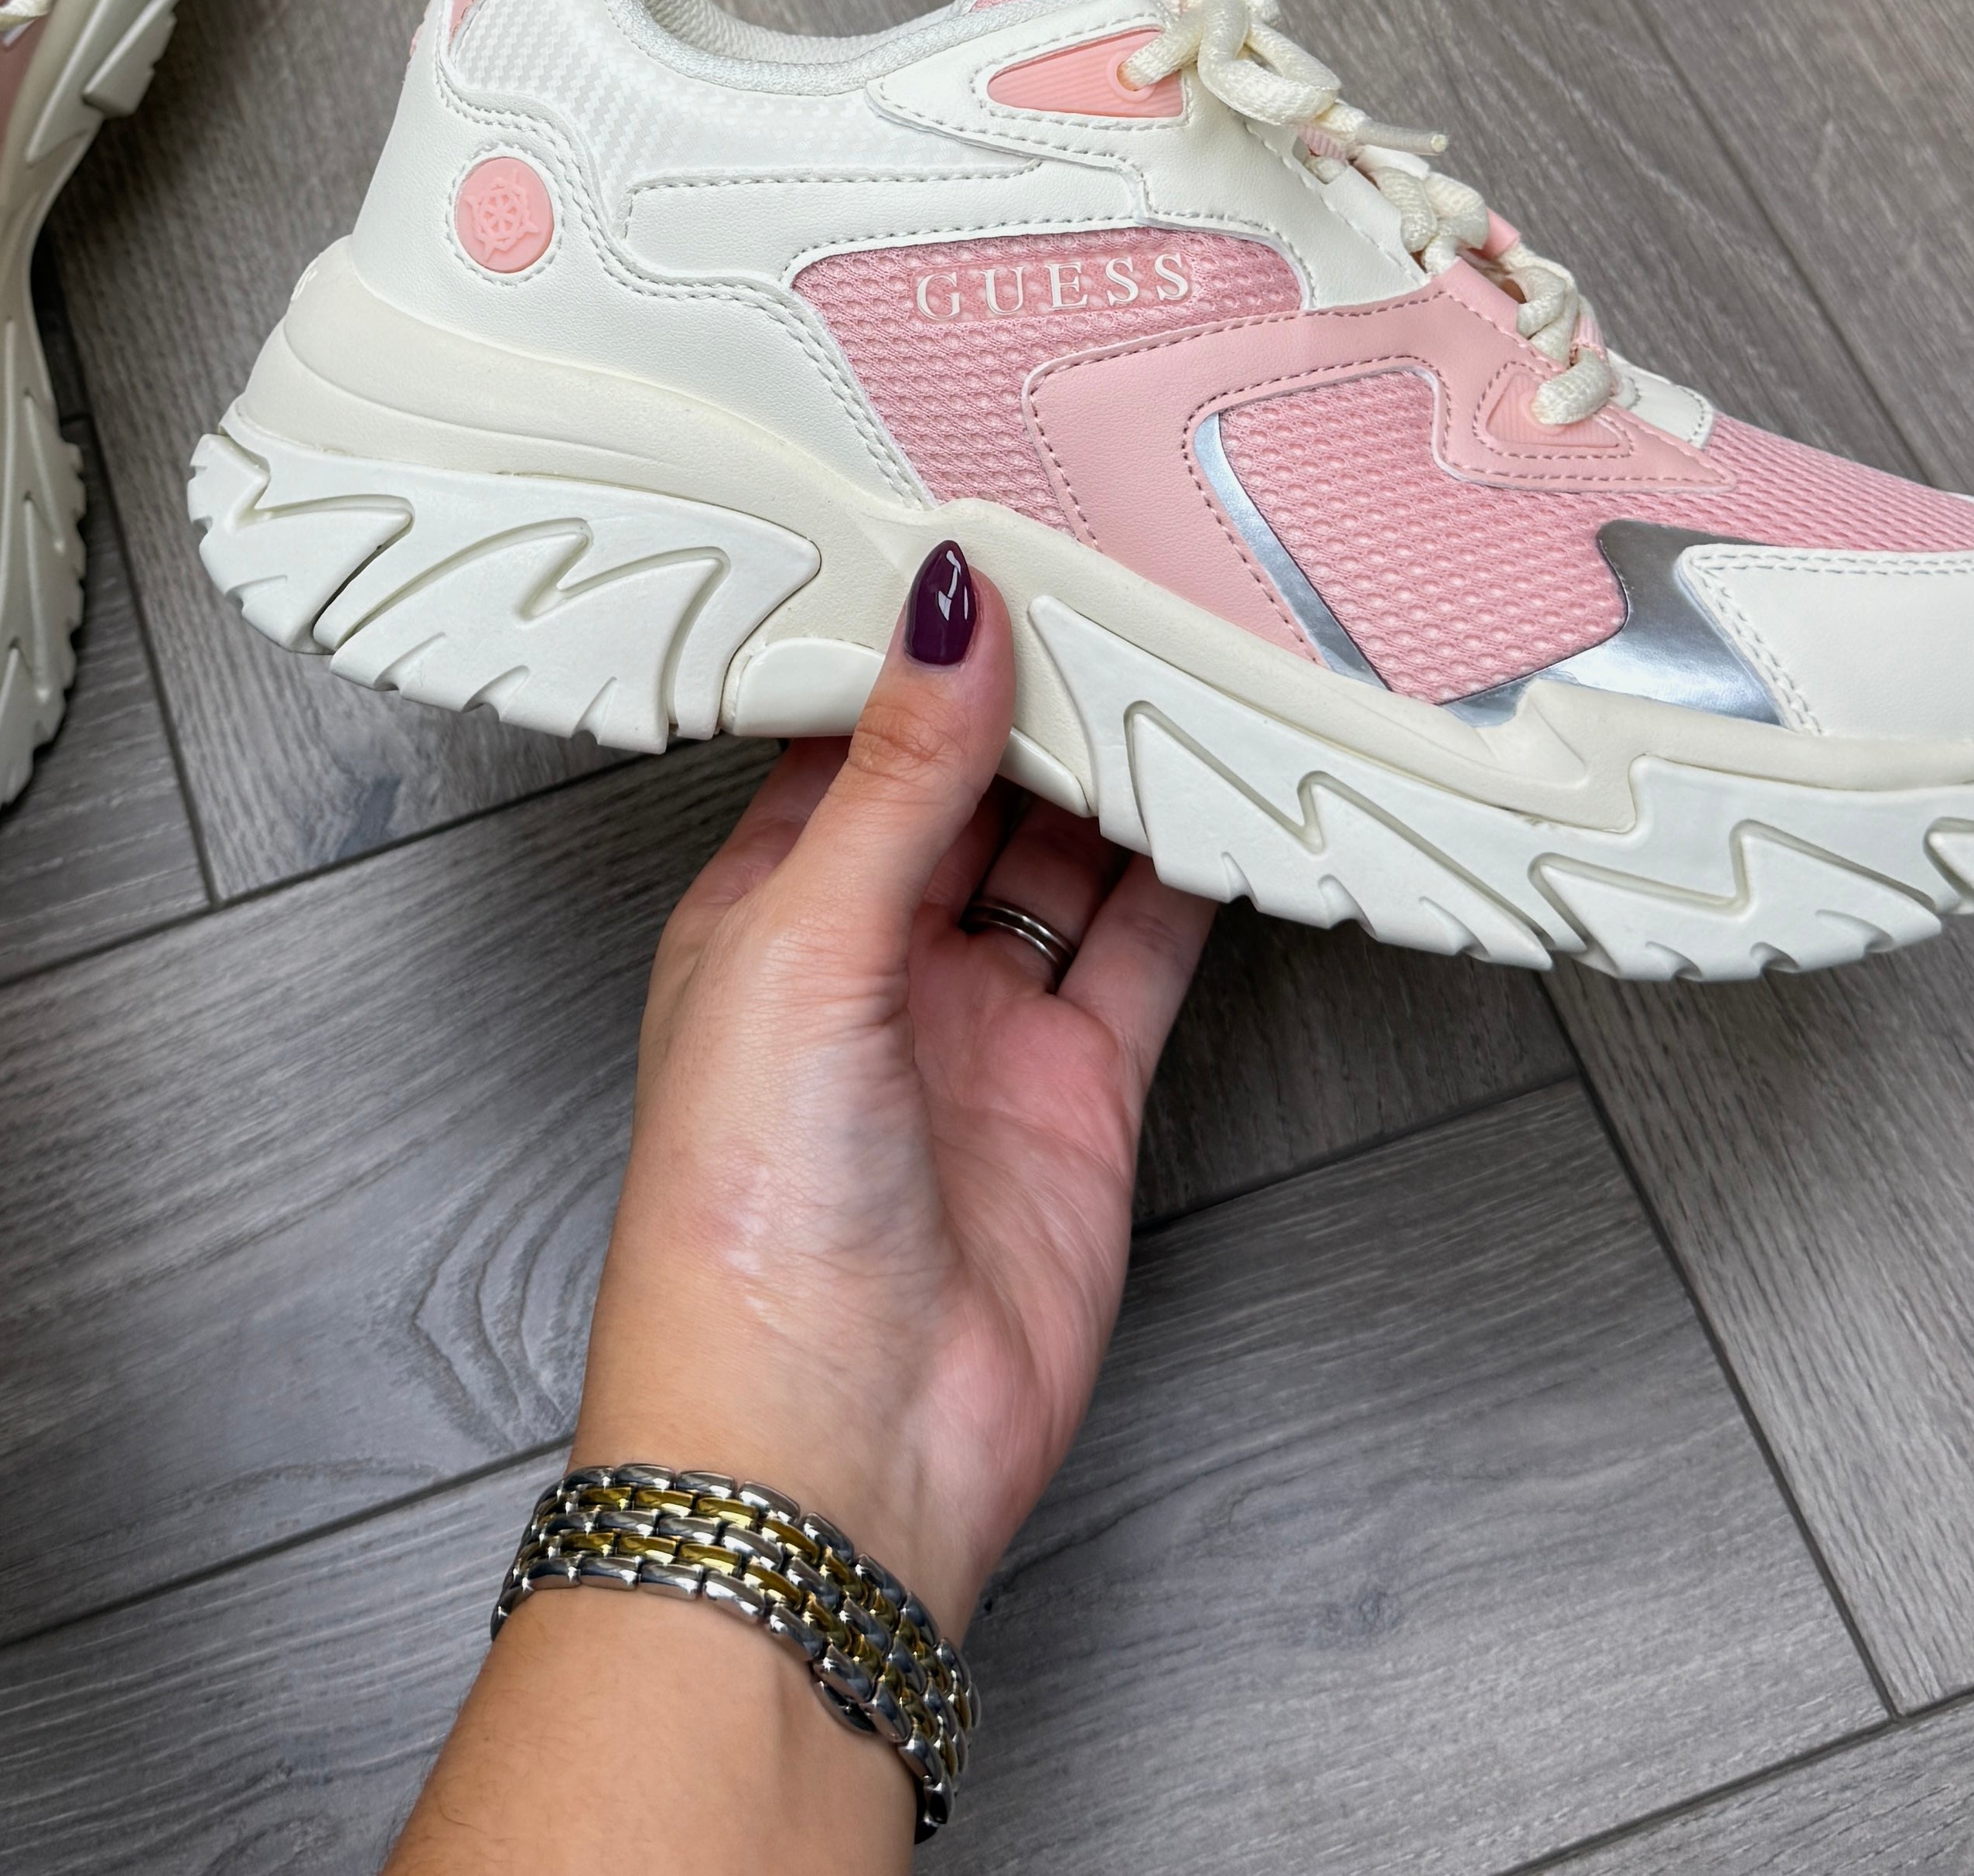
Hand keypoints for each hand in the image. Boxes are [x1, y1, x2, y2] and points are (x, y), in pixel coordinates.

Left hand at [387, 545, 1212, 1875]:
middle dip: (1036, 687)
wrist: (829, 1449)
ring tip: (1191, 639)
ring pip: (1067, 855)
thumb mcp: (799, 948)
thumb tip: (944, 608)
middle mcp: (872, 957)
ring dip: (1122, 765)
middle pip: (970, 783)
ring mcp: (981, 1023)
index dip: (913, 640)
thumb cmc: (739, 1224)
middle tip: (1115, 558)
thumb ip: (893, 776)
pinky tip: (1234, 785)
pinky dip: (1194, 872)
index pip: (847, 735)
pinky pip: (1146, 949)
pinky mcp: (1079, 1091)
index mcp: (762, 909)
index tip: (984, 525)